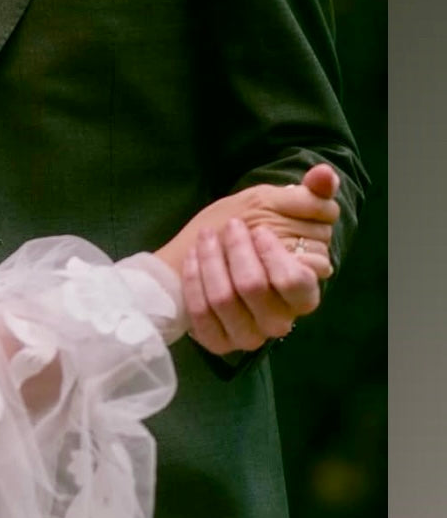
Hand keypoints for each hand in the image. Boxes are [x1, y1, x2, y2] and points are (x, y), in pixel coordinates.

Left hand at [154, 164, 341, 354]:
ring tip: (207, 236)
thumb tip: (324, 175)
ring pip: (224, 298)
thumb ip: (309, 194)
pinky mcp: (219, 342)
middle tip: (230, 226)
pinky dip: (194, 280)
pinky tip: (193, 258)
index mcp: (303, 294)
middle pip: (255, 287)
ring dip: (211, 260)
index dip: (274, 253)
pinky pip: (202, 313)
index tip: (259, 229)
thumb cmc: (249, 233)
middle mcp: (279, 321)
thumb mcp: (277, 207)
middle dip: (237, 251)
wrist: (207, 258)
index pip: (296, 282)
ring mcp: (248, 335)